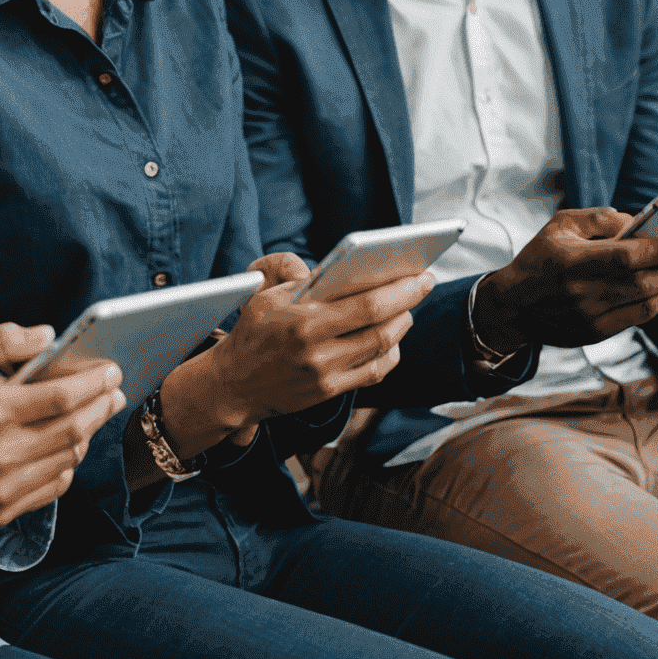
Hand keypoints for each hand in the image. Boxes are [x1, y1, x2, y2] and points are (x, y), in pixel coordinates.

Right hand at [0, 322, 123, 530]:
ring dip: (86, 436)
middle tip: (116, 391)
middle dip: (102, 406)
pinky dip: (64, 467)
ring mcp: (0, 489)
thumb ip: (3, 341)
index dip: (96, 381)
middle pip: (74, 430)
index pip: (65, 396)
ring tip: (92, 415)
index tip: (113, 368)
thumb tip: (50, 335)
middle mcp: (1, 455)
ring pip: (65, 461)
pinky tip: (65, 449)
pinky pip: (48, 490)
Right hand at [178, 252, 435, 430]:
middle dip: (409, 302)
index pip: (366, 304)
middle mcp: (318, 351)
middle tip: (424, 282)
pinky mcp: (329, 393)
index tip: (419, 272)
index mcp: (302, 321)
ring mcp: (326, 376)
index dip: (400, 290)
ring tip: (407, 307)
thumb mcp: (265, 292)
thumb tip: (335, 265)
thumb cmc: (253, 330)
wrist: (233, 384)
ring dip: (401, 325)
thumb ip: (296, 272)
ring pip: (381, 350)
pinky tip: (392, 338)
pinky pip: (373, 373)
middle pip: (381, 327)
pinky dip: (390, 354)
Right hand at [474, 207, 657, 352]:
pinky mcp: (596, 333)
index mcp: (572, 261)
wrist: (515, 305)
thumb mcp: (560, 225)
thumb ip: (597, 218)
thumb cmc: (541, 258)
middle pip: (643, 282)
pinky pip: (637, 318)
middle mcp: (583, 291)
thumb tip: (635, 222)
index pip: (627, 256)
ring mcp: (590, 316)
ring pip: (645, 304)